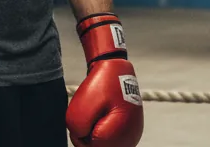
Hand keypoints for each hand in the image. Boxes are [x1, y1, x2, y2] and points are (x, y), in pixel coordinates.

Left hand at [66, 14, 142, 146]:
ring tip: (99, 111)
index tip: (87, 113)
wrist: (118, 70)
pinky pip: (110, 140)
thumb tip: (82, 136)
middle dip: (88, 134)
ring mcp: (132, 137)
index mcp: (118, 135)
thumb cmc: (102, 84)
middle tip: (92, 111)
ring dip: (95, 132)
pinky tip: (104, 115)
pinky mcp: (131, 133)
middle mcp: (129, 140)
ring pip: (104, 144)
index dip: (81, 134)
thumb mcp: (81, 105)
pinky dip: (103, 130)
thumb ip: (77, 128)